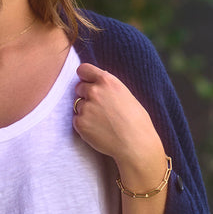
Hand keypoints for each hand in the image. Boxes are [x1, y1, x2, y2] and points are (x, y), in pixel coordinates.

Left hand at [72, 64, 165, 186]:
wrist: (135, 144)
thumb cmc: (136, 121)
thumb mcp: (125, 95)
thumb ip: (108, 87)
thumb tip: (95, 83)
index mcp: (107, 81)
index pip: (83, 69)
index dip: (85, 77)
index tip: (87, 83)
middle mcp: (94, 91)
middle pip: (79, 87)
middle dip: (86, 96)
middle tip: (100, 108)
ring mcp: (85, 107)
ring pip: (77, 105)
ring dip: (85, 111)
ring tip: (103, 122)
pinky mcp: (80, 122)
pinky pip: (76, 120)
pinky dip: (84, 125)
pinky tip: (98, 130)